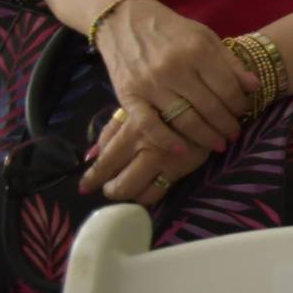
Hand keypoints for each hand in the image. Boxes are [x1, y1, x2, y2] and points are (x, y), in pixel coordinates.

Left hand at [80, 110, 212, 205]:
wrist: (207, 97)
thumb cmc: (165, 99)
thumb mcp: (135, 107)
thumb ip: (112, 130)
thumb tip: (90, 155)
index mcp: (131, 132)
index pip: (105, 163)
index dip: (92, 178)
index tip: (85, 187)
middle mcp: (147, 150)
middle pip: (122, 185)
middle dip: (112, 190)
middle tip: (110, 188)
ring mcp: (167, 161)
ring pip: (142, 193)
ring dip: (132, 194)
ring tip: (131, 187)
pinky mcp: (186, 167)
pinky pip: (162, 191)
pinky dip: (152, 193)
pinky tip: (150, 186)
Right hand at [94, 0, 259, 155]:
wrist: (125, 21)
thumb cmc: (172, 30)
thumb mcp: (206, 37)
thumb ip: (230, 62)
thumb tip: (255, 86)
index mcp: (197, 51)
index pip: (227, 87)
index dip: (239, 105)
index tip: (244, 112)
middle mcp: (174, 68)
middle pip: (209, 107)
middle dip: (227, 125)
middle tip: (235, 134)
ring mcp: (150, 84)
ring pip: (184, 120)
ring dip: (205, 137)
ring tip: (219, 144)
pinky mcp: (128, 96)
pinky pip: (149, 125)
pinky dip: (167, 141)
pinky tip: (183, 151)